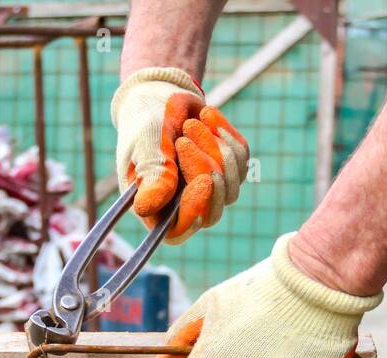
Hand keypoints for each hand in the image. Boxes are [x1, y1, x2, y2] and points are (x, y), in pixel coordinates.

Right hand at [111, 68, 248, 243]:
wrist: (161, 97)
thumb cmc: (145, 123)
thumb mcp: (146, 145)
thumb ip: (151, 175)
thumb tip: (146, 209)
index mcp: (157, 208)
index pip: (178, 231)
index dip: (195, 211)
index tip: (204, 179)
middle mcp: (183, 206)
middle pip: (211, 213)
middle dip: (206, 170)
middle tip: (186, 137)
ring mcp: (209, 191)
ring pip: (231, 188)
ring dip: (216, 149)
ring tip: (193, 123)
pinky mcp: (229, 170)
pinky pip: (242, 160)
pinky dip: (226, 134)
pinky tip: (207, 116)